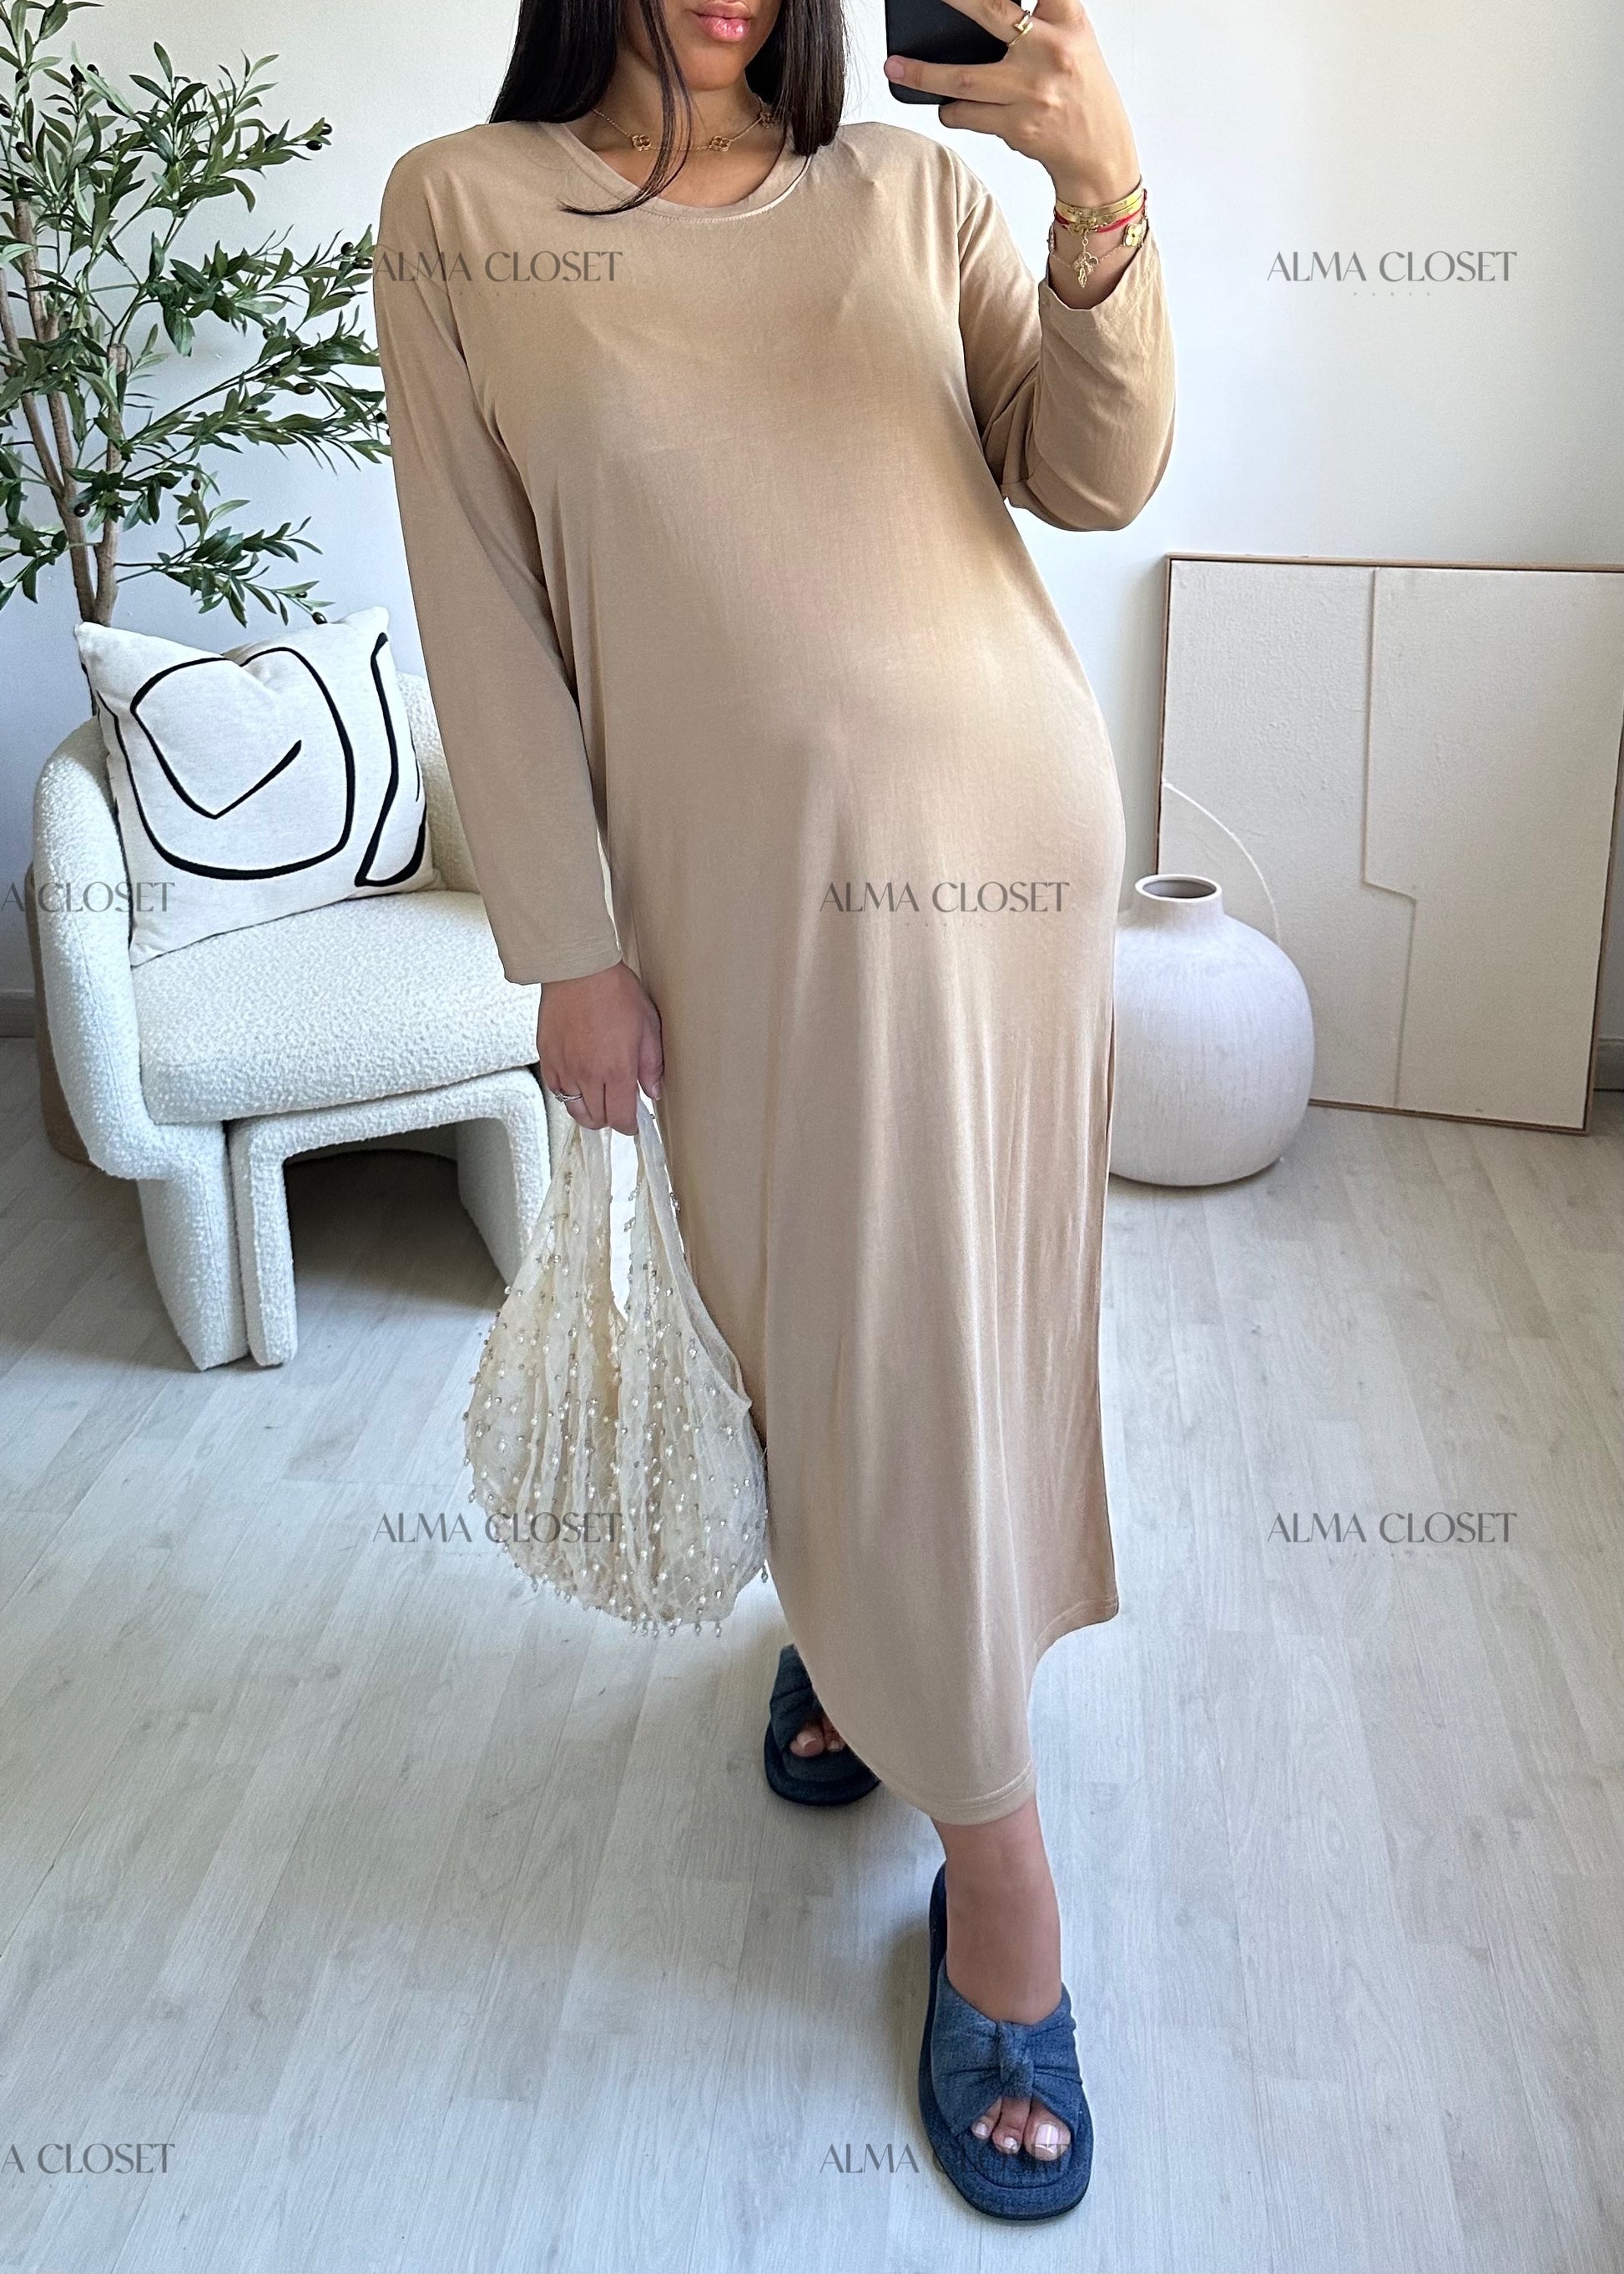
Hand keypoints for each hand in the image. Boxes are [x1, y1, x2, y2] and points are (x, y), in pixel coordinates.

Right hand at [537, 962, 662, 1135]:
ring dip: (587, 1110)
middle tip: (617, 1109)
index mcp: (616, 1070)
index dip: (629, 1125)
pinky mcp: (547, 1058)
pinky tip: (578, 1082)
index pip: (621, 1117)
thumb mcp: (648, 1026)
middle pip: (596, 1119)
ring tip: (597, 1099)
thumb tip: (652, 1090)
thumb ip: (651, 1064)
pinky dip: (568, 1093)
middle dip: (610, 1119)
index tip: (633, 1122)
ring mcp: (564, 1068)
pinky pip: (556, 1089)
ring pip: (573, 1109)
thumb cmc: (614, 991)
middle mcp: (587, 1074)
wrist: (578, 970)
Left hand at [883, 0, 1139, 212]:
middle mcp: (1051, 49)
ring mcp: (1032, 89)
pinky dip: (951, 112)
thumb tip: (980, 9)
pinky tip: (947, 109)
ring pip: (963, 78)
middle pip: (991, 11)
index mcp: (1068, 19)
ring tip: (894, 67)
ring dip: (922, 74)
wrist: (1100, 152)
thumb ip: (1040, 16)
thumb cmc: (1080, 90)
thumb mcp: (1073, 38)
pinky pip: (968, 115)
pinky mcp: (1018, 125)